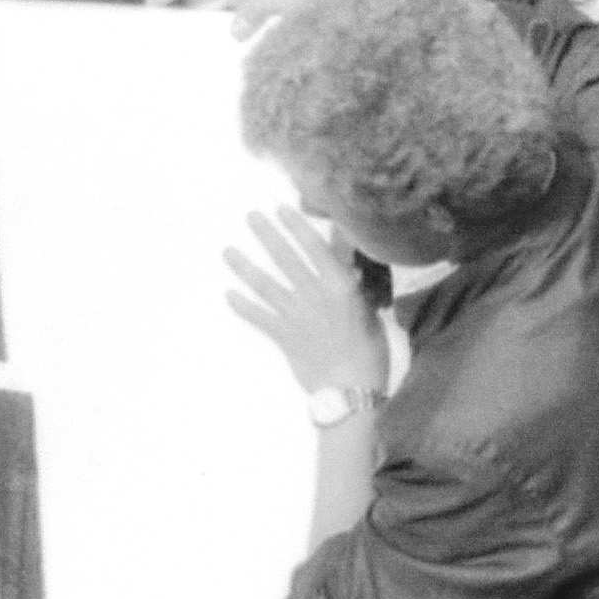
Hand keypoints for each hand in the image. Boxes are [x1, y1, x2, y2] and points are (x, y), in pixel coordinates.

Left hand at [228, 209, 387, 402]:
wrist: (351, 389)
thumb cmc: (371, 351)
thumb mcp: (369, 309)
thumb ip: (352, 282)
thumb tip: (344, 257)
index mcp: (340, 285)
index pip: (314, 246)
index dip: (296, 226)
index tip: (282, 208)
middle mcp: (314, 294)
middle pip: (286, 258)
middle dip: (267, 235)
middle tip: (251, 217)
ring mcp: (295, 315)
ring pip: (265, 285)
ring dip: (245, 266)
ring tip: (228, 250)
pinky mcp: (283, 336)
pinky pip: (258, 317)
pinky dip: (242, 306)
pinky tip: (228, 294)